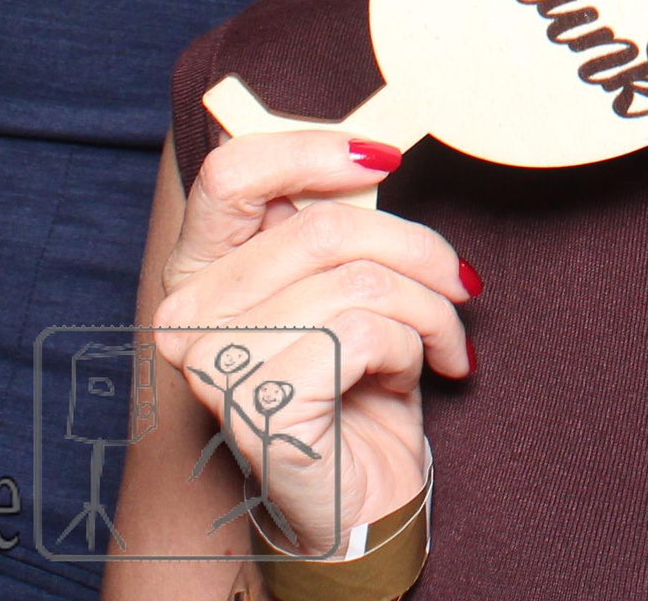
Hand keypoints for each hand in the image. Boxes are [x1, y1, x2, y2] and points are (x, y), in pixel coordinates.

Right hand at [152, 132, 473, 559]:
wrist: (363, 498)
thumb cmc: (357, 385)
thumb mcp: (343, 286)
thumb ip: (334, 225)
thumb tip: (372, 155)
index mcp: (200, 270)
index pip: (232, 173)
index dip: (311, 149)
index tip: (383, 157)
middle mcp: (188, 315)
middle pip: (323, 228)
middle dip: (416, 248)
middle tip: (458, 280)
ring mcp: (217, 363)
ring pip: (359, 280)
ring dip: (428, 307)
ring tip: (439, 339)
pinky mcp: (262, 405)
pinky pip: (368, 332)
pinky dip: (416, 346)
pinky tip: (411, 374)